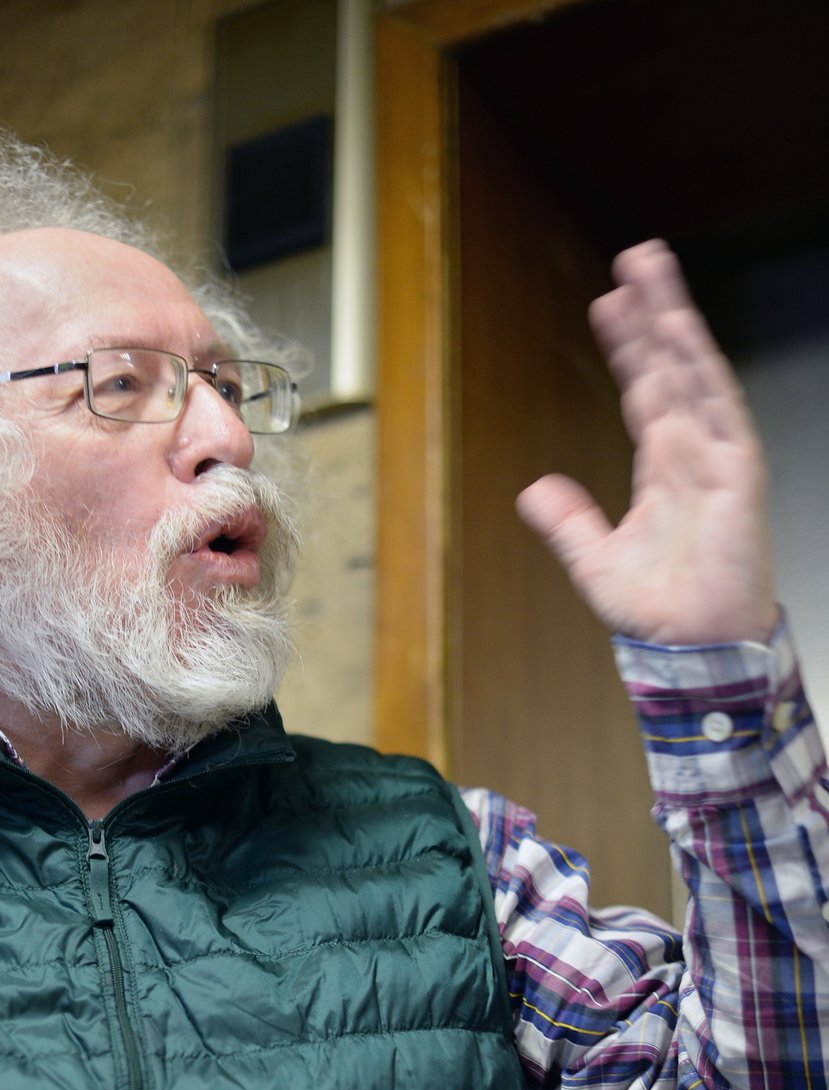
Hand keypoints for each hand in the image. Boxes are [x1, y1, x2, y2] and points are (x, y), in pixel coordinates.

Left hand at [516, 240, 777, 645]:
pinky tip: (681, 329)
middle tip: (633, 259)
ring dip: (674, 319)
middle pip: (669, 367)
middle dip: (651, 313)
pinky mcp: (738, 474)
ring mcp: (718, 458)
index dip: (626, 348)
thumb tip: (533, 490)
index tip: (607, 304)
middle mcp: (693, 454)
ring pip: (694, 372)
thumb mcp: (594, 560)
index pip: (643, 392)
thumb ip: (567, 521)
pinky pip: (719, 408)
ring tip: (652, 268)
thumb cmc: (658, 612)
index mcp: (664, 469)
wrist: (691, 650)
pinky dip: (700, 366)